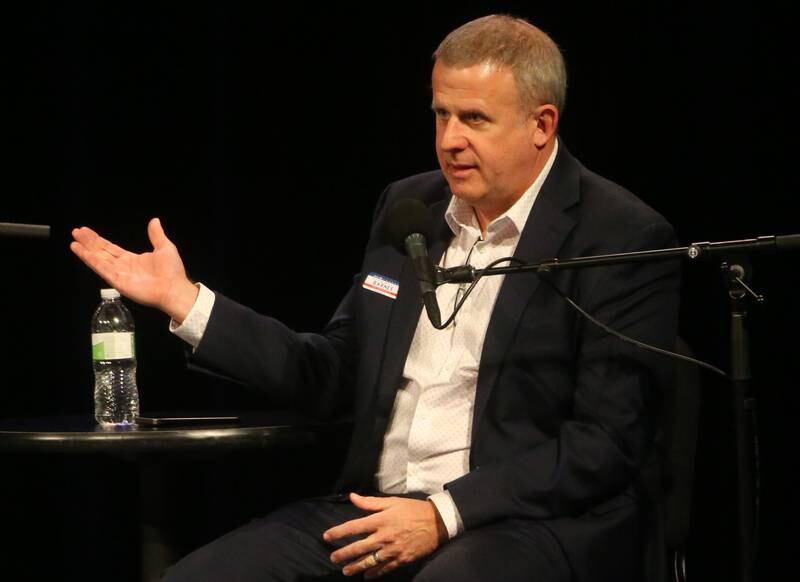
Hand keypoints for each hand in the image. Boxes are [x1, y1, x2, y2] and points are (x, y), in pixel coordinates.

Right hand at [70, 218, 197, 321]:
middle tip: (76, 232)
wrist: (174, 288)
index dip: (98, 240)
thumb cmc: (171, 270)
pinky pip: (102, 269)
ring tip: (74, 242)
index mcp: (132, 259)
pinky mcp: (118, 281)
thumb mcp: (164, 247)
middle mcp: (122, 266)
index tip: (86, 231)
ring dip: (86, 251)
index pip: (110, 248)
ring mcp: (119, 274)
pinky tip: (83, 253)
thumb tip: (154, 220)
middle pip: (101, 252)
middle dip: (88, 242)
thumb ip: (156, 235)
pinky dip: (92, 260)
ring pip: (99, 260)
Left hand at [324, 493, 447, 578]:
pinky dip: (374, 573)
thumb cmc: (413, 510)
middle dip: (343, 554)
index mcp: (380, 520)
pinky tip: (367, 576)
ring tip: (345, 571)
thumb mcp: (392, 502)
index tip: (327, 536)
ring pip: (369, 561)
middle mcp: (384, 536)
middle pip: (358, 548)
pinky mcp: (401, 559)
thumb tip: (352, 497)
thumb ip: (370, 502)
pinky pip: (384, 569)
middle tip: (333, 558)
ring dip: (355, 567)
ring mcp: (392, 550)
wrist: (436, 522)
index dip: (338, 532)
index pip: (353, 527)